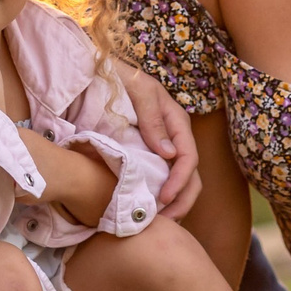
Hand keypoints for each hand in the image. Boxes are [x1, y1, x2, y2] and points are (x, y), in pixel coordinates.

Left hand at [119, 66, 200, 219]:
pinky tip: (150, 209)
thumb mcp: (139, 91)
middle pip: (191, 174)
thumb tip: (168, 154)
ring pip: (181, 180)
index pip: (188, 156)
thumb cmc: (120, 75)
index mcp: (176, 121)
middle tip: (164, 221)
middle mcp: (174, 136)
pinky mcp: (150, 153)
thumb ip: (153, 120)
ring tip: (159, 222)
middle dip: (182, 200)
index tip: (164, 198)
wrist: (100, 68)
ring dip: (175, 203)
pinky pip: (163, 178)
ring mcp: (164, 146)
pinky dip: (161, 196)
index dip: (179, 180)